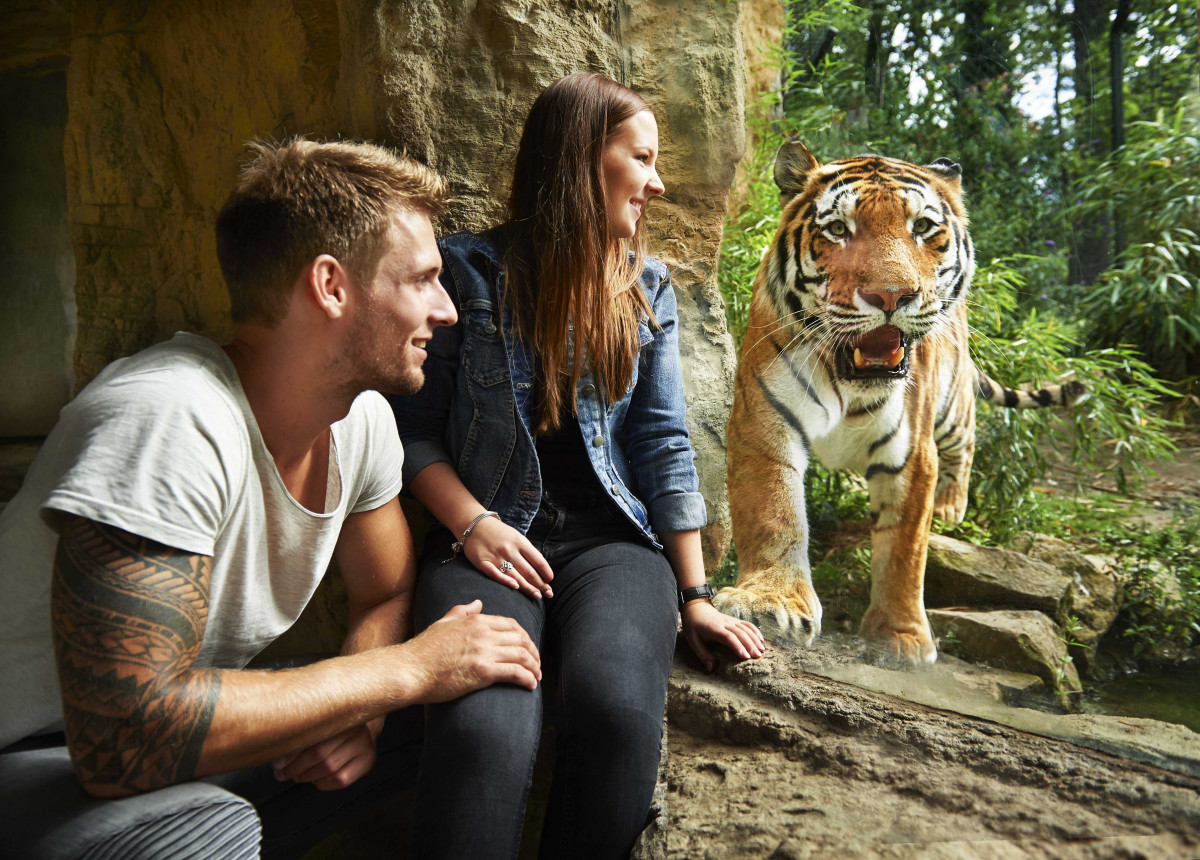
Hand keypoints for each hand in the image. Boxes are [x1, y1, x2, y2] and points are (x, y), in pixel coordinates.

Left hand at [272, 724, 377, 790]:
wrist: (363, 723)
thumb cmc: (333, 723)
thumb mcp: (318, 719)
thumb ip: (300, 731)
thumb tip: (275, 750)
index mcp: (341, 714)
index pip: (313, 738)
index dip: (292, 754)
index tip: (277, 763)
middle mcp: (357, 729)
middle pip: (320, 756)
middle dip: (295, 768)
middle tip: (282, 773)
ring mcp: (366, 746)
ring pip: (329, 770)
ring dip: (306, 777)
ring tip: (295, 775)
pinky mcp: (368, 762)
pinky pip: (340, 780)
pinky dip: (322, 783)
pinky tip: (314, 778)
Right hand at [401, 600, 540, 701]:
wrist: (410, 669)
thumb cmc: (424, 649)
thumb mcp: (443, 622)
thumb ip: (462, 611)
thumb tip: (478, 602)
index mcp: (476, 621)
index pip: (511, 625)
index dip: (524, 637)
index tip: (527, 647)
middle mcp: (484, 634)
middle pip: (521, 639)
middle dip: (533, 652)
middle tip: (536, 664)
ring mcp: (484, 652)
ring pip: (522, 655)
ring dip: (534, 666)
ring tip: (536, 676)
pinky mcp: (483, 671)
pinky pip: (515, 672)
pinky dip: (527, 678)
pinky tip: (530, 685)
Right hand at [464, 516, 554, 599]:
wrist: (474, 524)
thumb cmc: (499, 533)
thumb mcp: (516, 536)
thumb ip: (527, 551)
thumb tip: (541, 569)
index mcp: (520, 542)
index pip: (538, 560)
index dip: (546, 572)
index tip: (550, 580)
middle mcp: (510, 550)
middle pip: (528, 571)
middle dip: (540, 584)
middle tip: (548, 594)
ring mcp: (496, 557)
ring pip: (515, 576)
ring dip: (528, 587)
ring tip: (537, 595)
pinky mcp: (483, 563)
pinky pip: (496, 574)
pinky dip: (506, 581)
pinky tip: (515, 587)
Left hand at [681, 599, 765, 672]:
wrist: (696, 609)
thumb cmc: (694, 626)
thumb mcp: (693, 641)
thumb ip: (703, 655)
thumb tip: (711, 669)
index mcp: (714, 628)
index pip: (728, 637)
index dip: (738, 646)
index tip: (745, 657)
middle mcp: (725, 623)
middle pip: (740, 633)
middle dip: (750, 645)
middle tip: (758, 657)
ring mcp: (731, 620)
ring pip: (746, 628)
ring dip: (754, 639)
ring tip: (761, 651)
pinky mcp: (734, 620)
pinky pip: (747, 624)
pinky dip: (755, 631)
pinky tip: (761, 640)